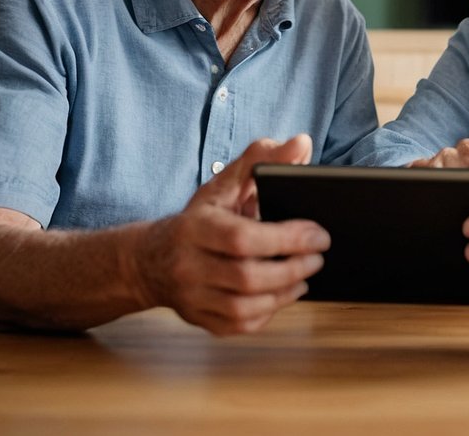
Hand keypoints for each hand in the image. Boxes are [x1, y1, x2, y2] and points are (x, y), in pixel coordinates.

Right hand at [129, 135, 330, 334]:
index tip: (318, 234)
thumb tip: (301, 142)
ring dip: (285, 293)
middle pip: (247, 277)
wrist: (149, 259)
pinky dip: (268, 312)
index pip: (243, 238)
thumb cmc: (198, 219)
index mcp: (195, 228)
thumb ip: (261, 160)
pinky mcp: (199, 319)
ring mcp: (191, 297)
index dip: (286, 239)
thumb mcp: (224, 184)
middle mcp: (188, 266)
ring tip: (307, 273)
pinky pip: (238, 326)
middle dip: (292, 267)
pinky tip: (284, 294)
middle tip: (319, 256)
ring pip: (244, 307)